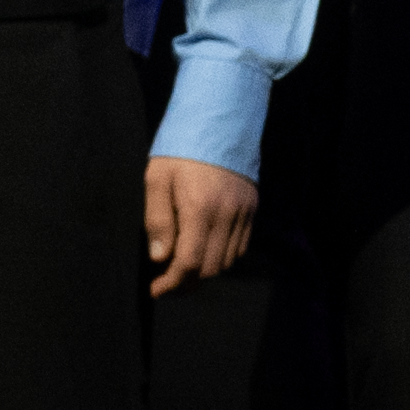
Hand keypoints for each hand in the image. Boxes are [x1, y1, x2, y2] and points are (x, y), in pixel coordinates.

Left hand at [142, 154, 257, 294]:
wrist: (218, 119)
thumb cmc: (180, 147)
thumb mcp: (157, 178)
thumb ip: (158, 220)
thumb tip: (159, 258)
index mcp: (200, 207)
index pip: (190, 262)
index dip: (172, 283)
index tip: (157, 290)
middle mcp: (227, 214)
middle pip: (211, 269)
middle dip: (187, 283)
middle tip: (167, 282)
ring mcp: (244, 212)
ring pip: (227, 261)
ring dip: (205, 271)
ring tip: (183, 268)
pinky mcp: (252, 208)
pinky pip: (241, 246)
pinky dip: (222, 256)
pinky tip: (205, 250)